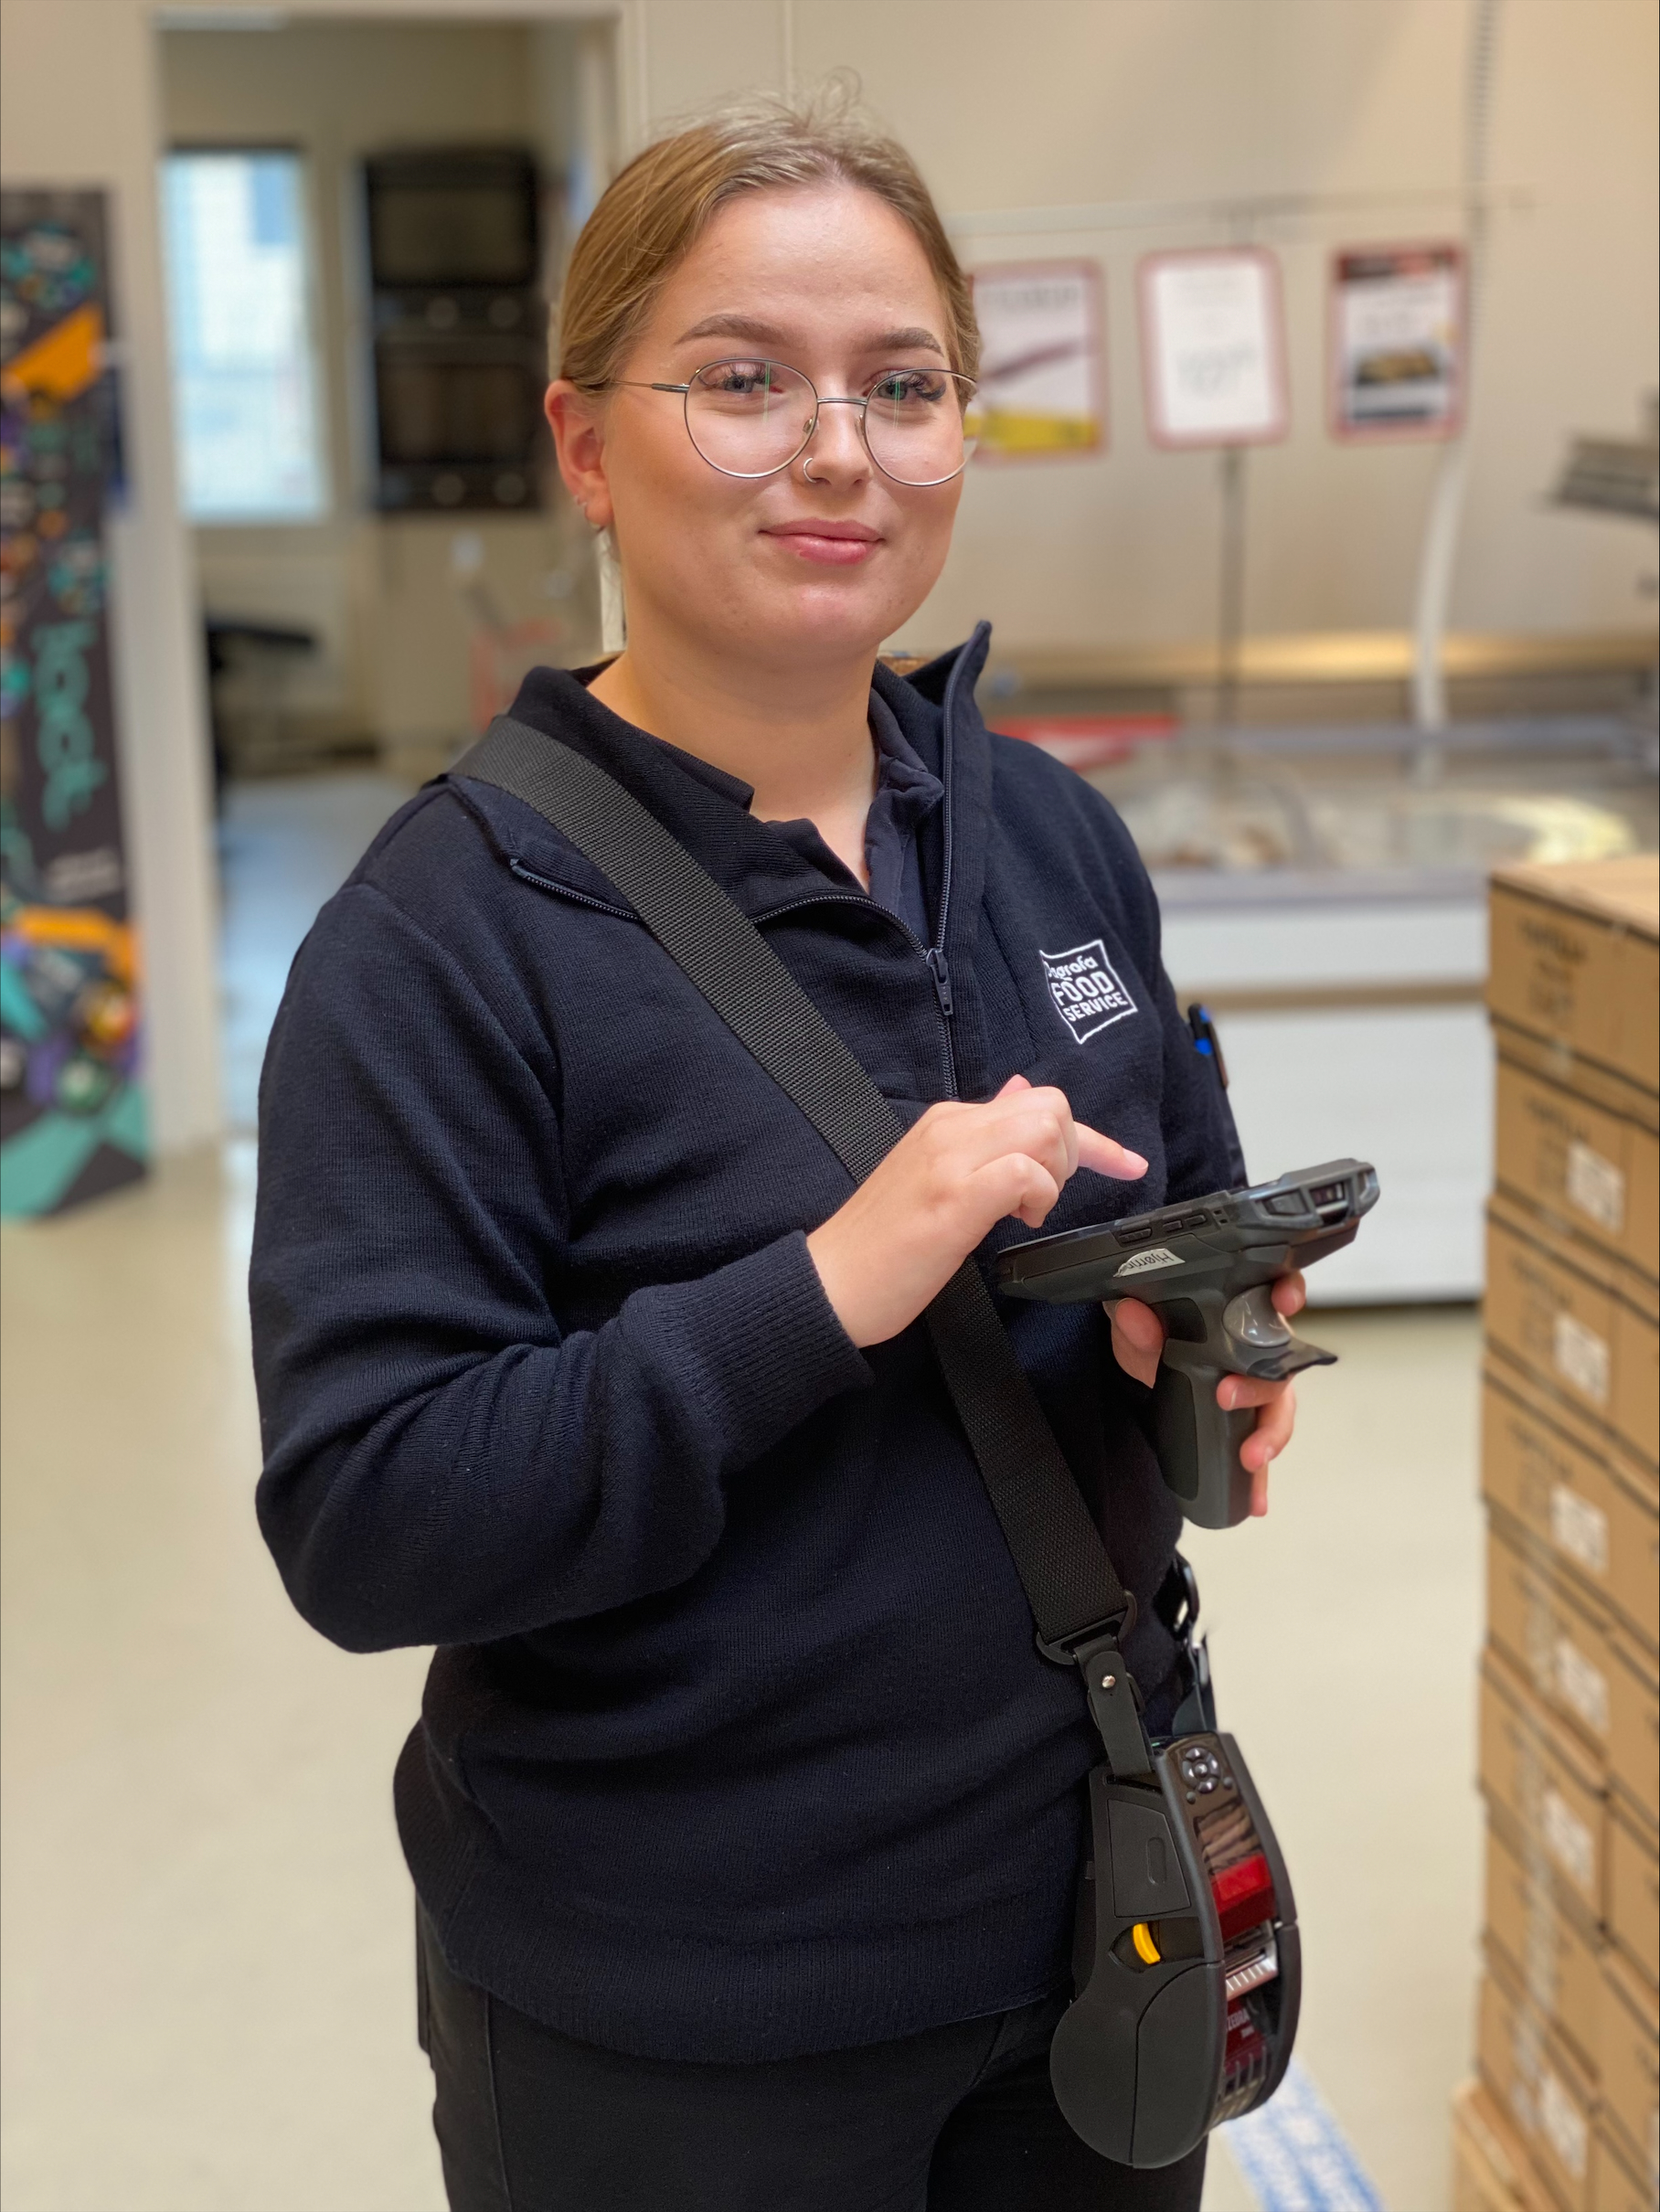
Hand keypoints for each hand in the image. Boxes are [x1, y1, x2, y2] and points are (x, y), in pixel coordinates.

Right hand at [807, 1074, 1147, 1347]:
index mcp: (947, 1121)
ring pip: (1044, 1129)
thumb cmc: (882, 1244)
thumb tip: (1020, 1091)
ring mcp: (951, 1159)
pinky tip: (1018, 1223)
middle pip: (1051, 1106)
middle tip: (1043, 1200)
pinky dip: (1038, 1195)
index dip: (1093, 1138)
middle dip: (1073, 1153)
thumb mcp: (937, 1175)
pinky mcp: (953, 1197)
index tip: (1126, 1165)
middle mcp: (950, 1127)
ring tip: (1024, 1213)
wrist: (828, 1283)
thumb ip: (982, 1136)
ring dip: (1054, 1176)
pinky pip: (1024, 1171)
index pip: (1037, 1101)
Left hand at [1106, 1271, 1306, 1517]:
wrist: (1140, 1374)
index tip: (1285, 1302)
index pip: (1274, 1292)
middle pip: (1280, 1362)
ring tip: (1252, 1460)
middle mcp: (1258, 1349)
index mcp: (1237, 1311)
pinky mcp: (1249, 1424)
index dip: (1288, 1292)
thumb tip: (1134, 1316)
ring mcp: (1258, 1389)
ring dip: (1271, 1436)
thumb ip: (1135, 1320)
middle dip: (1262, 1383)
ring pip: (1279, 1410)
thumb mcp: (1136, 1325)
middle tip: (1227, 1396)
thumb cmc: (1150, 1336)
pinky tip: (1256, 1501)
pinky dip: (1261, 1478)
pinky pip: (1262, 1450)